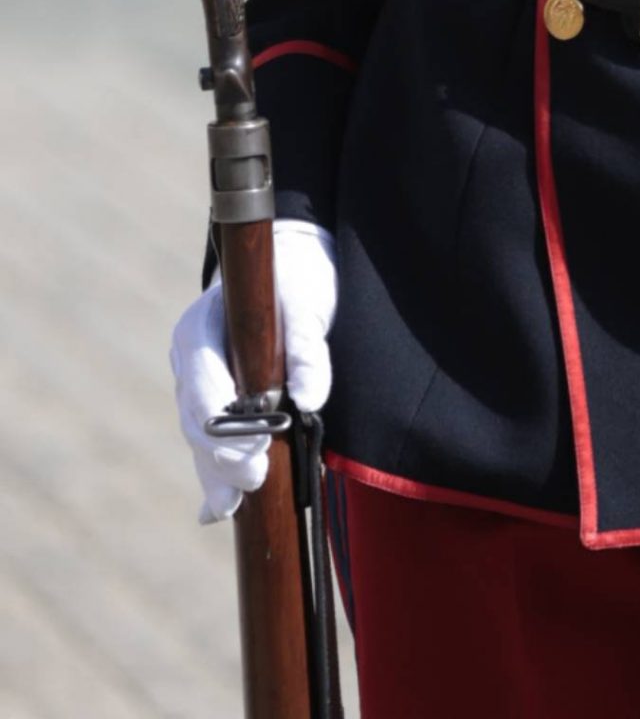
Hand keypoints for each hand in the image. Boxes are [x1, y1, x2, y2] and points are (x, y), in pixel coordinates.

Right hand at [169, 220, 337, 523]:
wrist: (291, 269)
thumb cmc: (295, 279)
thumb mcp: (307, 301)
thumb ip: (308, 347)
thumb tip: (309, 400)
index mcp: (198, 327)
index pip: (200, 383)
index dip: (225, 420)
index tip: (258, 442)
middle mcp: (190, 360)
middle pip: (196, 420)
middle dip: (223, 454)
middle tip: (257, 476)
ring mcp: (196, 384)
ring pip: (200, 439)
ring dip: (218, 471)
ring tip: (235, 502)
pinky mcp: (215, 403)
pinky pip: (210, 444)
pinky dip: (216, 475)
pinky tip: (217, 510)